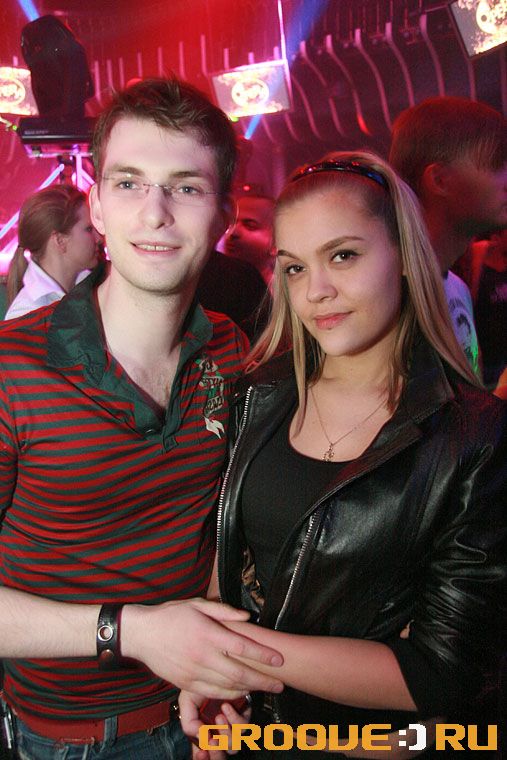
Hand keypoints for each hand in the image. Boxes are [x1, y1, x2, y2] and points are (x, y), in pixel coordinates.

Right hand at [122, 598, 283, 697]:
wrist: (141, 634)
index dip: (263, 654)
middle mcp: (202, 655)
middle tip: (280, 684)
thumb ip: (223, 611)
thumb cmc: (171, 615)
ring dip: (249, 689)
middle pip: (239, 672)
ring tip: (264, 688)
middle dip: (263, 680)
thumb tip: (247, 616)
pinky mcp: (185, 683)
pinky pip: (213, 693)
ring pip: (228, 686)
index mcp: (207, 633)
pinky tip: (240, 692)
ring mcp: (193, 672)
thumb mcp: (197, 604)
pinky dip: (229, 695)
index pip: (242, 646)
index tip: (279, 659)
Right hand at [179, 690, 251, 759]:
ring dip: (226, 735)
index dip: (203, 757)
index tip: (201, 754)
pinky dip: (234, 719)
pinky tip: (226, 707)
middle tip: (212, 741)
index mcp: (203, 733)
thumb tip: (199, 736)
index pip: (203, 754)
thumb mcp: (187, 701)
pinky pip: (243, 727)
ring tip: (219, 717)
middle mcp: (218, 733)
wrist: (215, 669)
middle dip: (217, 753)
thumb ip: (188, 720)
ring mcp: (231, 727)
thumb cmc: (200, 685)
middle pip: (220, 756)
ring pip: (234, 746)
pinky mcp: (244, 717)